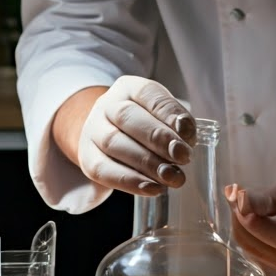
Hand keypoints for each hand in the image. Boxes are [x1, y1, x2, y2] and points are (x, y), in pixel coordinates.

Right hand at [72, 77, 195, 195]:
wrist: (107, 136)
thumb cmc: (145, 125)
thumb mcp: (161, 115)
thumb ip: (176, 125)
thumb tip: (186, 144)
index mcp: (128, 88)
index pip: (147, 93)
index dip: (169, 113)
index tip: (188, 134)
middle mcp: (106, 105)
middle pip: (127, 117)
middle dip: (158, 139)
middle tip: (183, 157)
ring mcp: (92, 130)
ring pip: (113, 143)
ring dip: (146, 163)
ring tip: (171, 176)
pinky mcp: (86, 157)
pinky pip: (102, 169)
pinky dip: (129, 181)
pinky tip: (152, 188)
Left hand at [225, 157, 275, 275]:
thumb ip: (271, 197)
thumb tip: (240, 202)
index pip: (269, 235)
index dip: (246, 214)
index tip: (235, 191)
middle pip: (253, 243)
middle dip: (239, 215)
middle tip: (235, 189)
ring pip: (249, 246)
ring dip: (241, 221)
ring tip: (246, 196)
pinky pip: (254, 248)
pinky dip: (249, 228)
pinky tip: (255, 210)